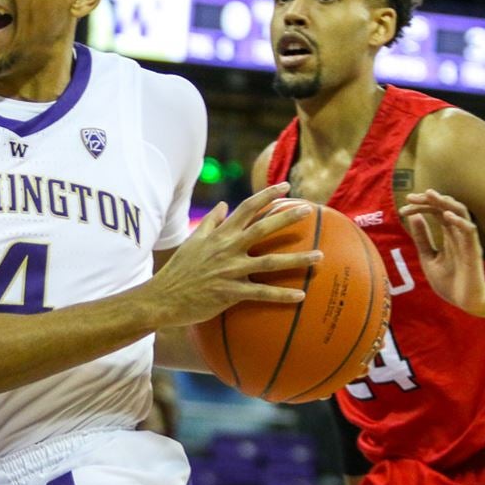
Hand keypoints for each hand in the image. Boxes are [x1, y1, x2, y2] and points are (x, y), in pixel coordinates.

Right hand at [146, 183, 321, 328]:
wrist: (163, 297)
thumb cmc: (180, 270)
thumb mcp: (192, 241)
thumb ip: (210, 223)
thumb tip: (223, 206)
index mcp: (219, 234)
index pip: (247, 208)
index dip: (267, 195)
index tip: (286, 187)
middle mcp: (227, 249)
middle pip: (263, 229)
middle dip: (287, 218)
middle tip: (310, 210)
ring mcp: (230, 271)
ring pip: (270, 262)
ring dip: (297, 260)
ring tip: (320, 257)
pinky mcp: (231, 293)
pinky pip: (262, 294)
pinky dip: (282, 295)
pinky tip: (301, 295)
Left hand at [400, 190, 484, 318]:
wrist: (465, 302)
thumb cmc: (450, 282)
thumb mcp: (428, 257)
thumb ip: (422, 238)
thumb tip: (412, 217)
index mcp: (448, 235)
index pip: (436, 212)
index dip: (421, 206)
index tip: (403, 206)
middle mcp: (458, 234)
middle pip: (446, 208)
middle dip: (428, 200)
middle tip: (410, 197)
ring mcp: (466, 241)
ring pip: (460, 214)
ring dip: (444, 202)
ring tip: (430, 195)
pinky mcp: (473, 251)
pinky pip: (469, 231)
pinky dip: (459, 221)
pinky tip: (445, 215)